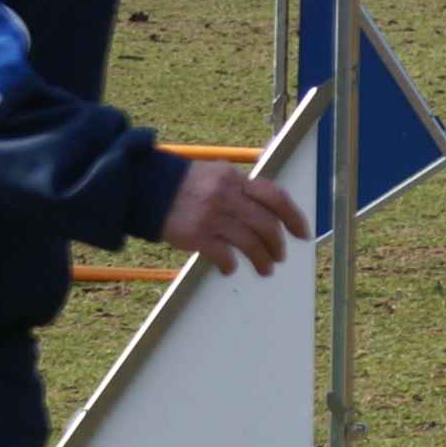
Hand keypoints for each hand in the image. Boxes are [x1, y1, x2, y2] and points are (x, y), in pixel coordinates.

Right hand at [159, 162, 311, 275]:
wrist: (143, 187)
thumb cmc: (183, 186)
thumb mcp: (215, 176)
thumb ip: (240, 190)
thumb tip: (269, 211)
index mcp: (234, 178)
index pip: (274, 196)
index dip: (293, 216)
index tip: (302, 233)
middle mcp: (225, 195)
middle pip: (266, 224)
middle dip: (277, 244)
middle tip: (280, 257)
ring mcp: (211, 215)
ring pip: (250, 242)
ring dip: (262, 260)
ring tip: (265, 270)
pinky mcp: (196, 235)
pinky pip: (224, 255)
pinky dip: (231, 265)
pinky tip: (230, 268)